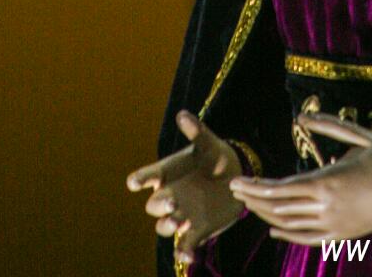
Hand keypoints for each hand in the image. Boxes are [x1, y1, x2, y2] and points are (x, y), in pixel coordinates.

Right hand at [126, 110, 243, 258]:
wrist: (235, 178)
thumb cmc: (215, 157)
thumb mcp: (208, 144)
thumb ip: (196, 132)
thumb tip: (183, 115)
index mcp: (168, 173)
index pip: (147, 176)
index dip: (139, 179)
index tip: (135, 182)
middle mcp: (169, 196)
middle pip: (153, 205)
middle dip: (158, 205)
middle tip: (171, 201)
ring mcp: (180, 215)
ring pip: (164, 226)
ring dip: (168, 225)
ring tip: (178, 220)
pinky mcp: (195, 231)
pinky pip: (184, 245)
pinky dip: (184, 253)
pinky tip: (190, 257)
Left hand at [229, 112, 371, 245]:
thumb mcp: (357, 135)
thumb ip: (326, 125)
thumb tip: (301, 115)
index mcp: (327, 182)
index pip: (279, 188)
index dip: (255, 186)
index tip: (236, 181)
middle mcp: (326, 207)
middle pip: (279, 208)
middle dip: (254, 200)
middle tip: (236, 191)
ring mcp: (334, 225)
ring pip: (291, 225)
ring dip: (266, 215)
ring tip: (249, 204)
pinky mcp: (343, 235)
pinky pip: (308, 239)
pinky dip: (288, 235)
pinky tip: (274, 229)